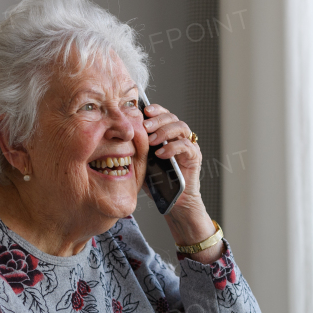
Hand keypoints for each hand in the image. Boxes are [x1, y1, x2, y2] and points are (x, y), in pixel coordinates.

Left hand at [142, 104, 215, 247]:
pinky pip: (186, 145)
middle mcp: (179, 136)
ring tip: (152, 141)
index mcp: (166, 134)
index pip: (162, 114)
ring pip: (181, 127)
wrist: (173, 202)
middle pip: (172, 117)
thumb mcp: (142, 162)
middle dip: (157, 119)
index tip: (142, 110)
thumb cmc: (157, 181)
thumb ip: (136, 148)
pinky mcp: (194, 157)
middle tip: (145, 126)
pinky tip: (161, 153)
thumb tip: (118, 136)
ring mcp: (188, 146)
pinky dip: (173, 147)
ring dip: (165, 131)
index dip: (154, 110)